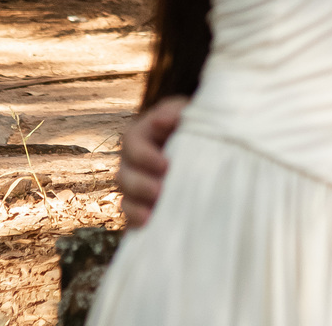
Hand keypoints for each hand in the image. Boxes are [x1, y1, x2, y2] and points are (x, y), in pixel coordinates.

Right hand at [117, 95, 185, 228]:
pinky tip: (149, 219)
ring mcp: (134, 183)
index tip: (166, 165)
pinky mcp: (140, 203)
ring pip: (124, 194)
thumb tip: (159, 120)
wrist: (208, 150)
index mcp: (141, 134)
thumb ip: (175, 111)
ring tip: (158, 203)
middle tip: (161, 189)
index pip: (131, 142)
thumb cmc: (194, 126)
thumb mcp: (187, 112)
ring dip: (138, 201)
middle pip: (123, 173)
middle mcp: (132, 160)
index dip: (144, 155)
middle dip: (141, 183)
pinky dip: (136, 216)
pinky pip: (128, 213)